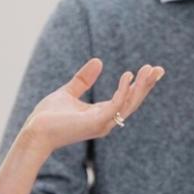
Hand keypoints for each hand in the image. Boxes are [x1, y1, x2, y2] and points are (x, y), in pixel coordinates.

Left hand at [19, 58, 163, 154]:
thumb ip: (84, 80)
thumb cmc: (47, 117)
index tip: (150, 70)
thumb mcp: (68, 92)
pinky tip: (128, 76)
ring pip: (128, 104)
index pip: (126, 99)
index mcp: (101, 114)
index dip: (139, 85)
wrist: (34, 132)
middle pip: (132, 102)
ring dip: (140, 87)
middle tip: (159, 69)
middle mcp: (106, 121)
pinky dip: (123, 91)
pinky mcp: (95, 123)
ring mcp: (102, 123)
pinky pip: (115, 105)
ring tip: (149, 70)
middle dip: (146, 86)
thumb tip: (99, 61)